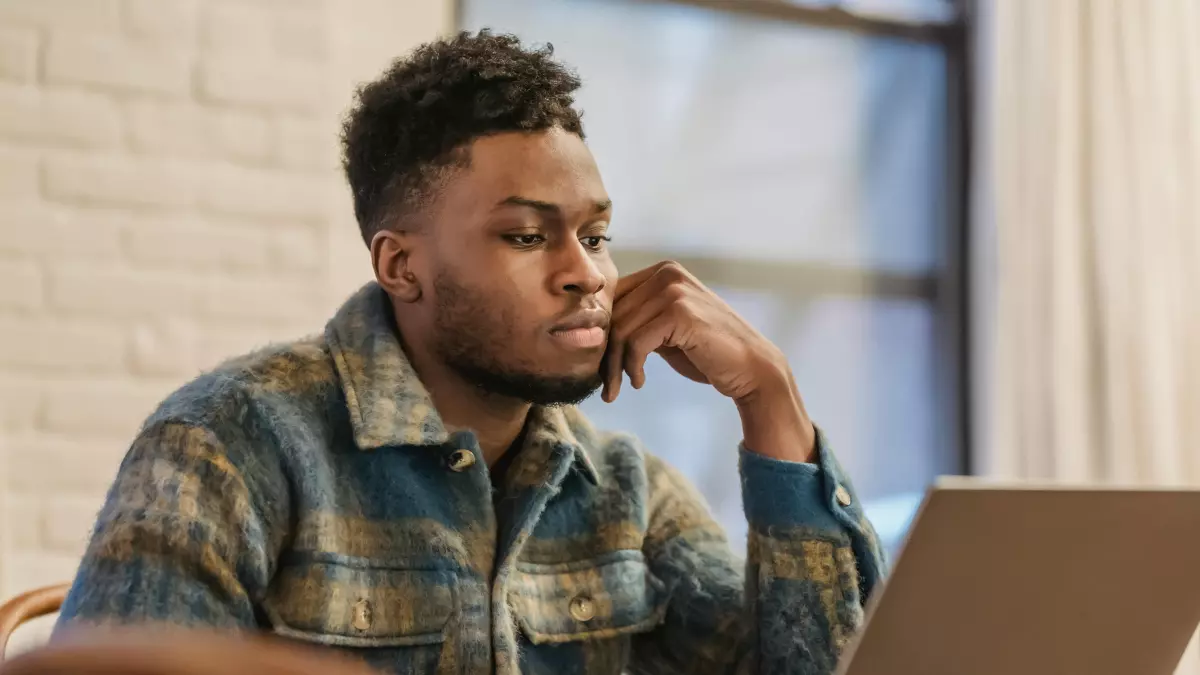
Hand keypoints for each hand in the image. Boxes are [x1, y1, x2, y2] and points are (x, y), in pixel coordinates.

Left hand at [602, 261, 783, 401]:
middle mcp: (667, 273)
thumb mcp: (665, 329)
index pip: (612, 298)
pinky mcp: (680, 313)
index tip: (600, 363)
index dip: (602, 332)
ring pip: (621, 330)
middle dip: (605, 353)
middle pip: (613, 314)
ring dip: (615, 366)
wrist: (751, 368)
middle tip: (606, 384)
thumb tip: (595, 330)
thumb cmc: (706, 352)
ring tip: (620, 388)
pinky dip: (631, 367)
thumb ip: (639, 320)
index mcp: (662, 272)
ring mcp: (674, 290)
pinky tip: (639, 382)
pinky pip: (636, 342)